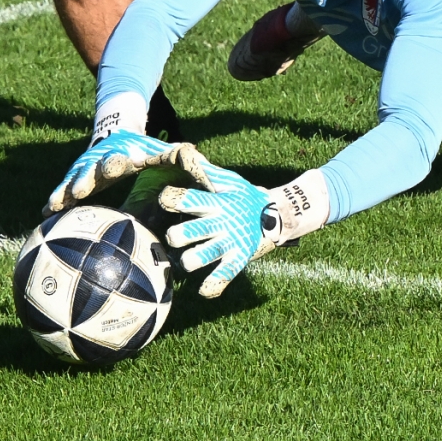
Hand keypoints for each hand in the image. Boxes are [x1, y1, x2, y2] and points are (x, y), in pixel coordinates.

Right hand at [45, 129, 198, 215]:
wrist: (118, 130)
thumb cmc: (149, 150)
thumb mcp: (167, 153)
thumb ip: (182, 160)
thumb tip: (202, 168)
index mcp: (127, 152)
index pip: (122, 155)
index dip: (120, 160)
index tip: (120, 166)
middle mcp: (104, 157)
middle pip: (94, 166)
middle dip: (87, 177)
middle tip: (79, 191)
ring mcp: (88, 165)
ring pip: (74, 177)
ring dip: (66, 190)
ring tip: (55, 205)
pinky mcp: (78, 176)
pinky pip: (65, 188)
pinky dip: (57, 197)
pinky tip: (45, 214)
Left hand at [160, 156, 277, 297]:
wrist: (276, 214)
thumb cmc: (243, 197)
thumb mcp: (228, 181)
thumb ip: (206, 171)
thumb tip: (186, 152)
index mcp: (215, 202)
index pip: (187, 199)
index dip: (171, 199)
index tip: (165, 199)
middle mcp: (220, 222)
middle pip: (189, 232)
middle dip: (176, 236)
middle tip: (174, 236)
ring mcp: (229, 242)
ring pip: (201, 257)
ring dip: (188, 260)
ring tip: (186, 259)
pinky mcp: (238, 259)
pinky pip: (223, 276)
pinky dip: (211, 286)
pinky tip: (203, 289)